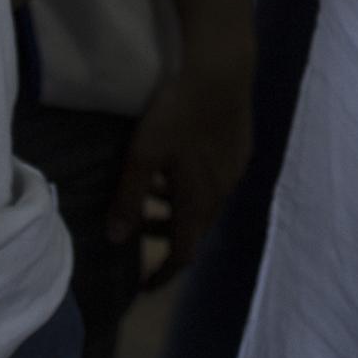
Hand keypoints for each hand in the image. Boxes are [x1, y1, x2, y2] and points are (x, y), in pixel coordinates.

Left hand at [106, 59, 252, 286]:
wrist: (222, 73)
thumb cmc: (177, 115)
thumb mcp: (143, 156)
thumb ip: (129, 199)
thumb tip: (116, 240)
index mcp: (198, 202)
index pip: (183, 251)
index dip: (164, 272)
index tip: (147, 285)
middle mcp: (222, 193)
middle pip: (195, 228)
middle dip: (166, 235)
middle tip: (137, 228)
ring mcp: (235, 171)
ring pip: (206, 203)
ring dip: (178, 208)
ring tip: (152, 191)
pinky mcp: (241, 150)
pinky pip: (216, 182)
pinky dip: (194, 186)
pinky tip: (179, 163)